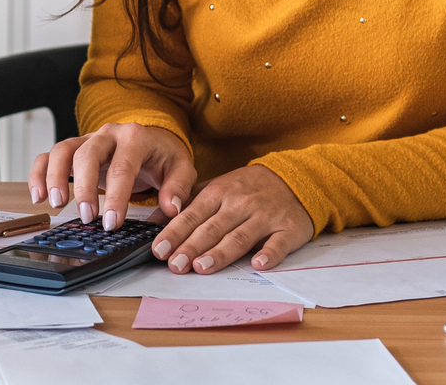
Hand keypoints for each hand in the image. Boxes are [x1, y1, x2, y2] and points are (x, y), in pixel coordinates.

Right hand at [28, 122, 195, 229]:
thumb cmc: (163, 156)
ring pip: (63, 150)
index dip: (116, 196)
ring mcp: (88, 139)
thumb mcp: (181, 168)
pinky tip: (38, 197)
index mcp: (135, 137)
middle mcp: (108, 134)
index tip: (112, 222)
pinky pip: (49, 155)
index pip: (122, 166)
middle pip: (87, 154)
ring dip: (55, 177)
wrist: (152, 140)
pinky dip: (39, 173)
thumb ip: (178, 187)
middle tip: (87, 217)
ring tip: (57, 205)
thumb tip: (171, 208)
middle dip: (84, 188)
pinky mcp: (74, 148)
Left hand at [150, 164, 313, 273]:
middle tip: (174, 264)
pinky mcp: (288, 228)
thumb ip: (186, 204)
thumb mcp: (215, 188)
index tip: (159, 249)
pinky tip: (258, 264)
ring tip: (202, 267)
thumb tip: (152, 221)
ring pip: (240, 237)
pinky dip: (269, 253)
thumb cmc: (247, 189)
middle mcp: (240, 204)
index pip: (192, 215)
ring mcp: (265, 216)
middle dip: (191, 247)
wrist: (293, 178)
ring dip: (221, 253)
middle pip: (212, 228)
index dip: (175, 232)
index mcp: (219, 193)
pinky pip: (278, 243)